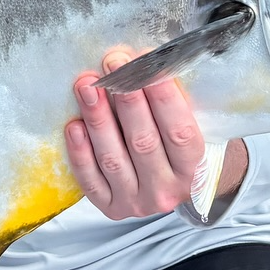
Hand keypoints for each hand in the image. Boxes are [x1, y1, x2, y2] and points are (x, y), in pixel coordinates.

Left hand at [65, 46, 247, 219]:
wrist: (174, 184)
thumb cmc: (177, 144)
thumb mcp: (190, 124)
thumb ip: (171, 100)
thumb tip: (140, 61)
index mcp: (195, 169)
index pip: (179, 131)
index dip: (162, 96)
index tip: (144, 62)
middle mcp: (167, 190)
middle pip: (143, 142)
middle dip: (125, 98)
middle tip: (111, 63)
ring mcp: (138, 203)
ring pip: (114, 159)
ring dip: (98, 119)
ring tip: (86, 86)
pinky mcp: (111, 208)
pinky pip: (92, 181)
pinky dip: (81, 152)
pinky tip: (74, 125)